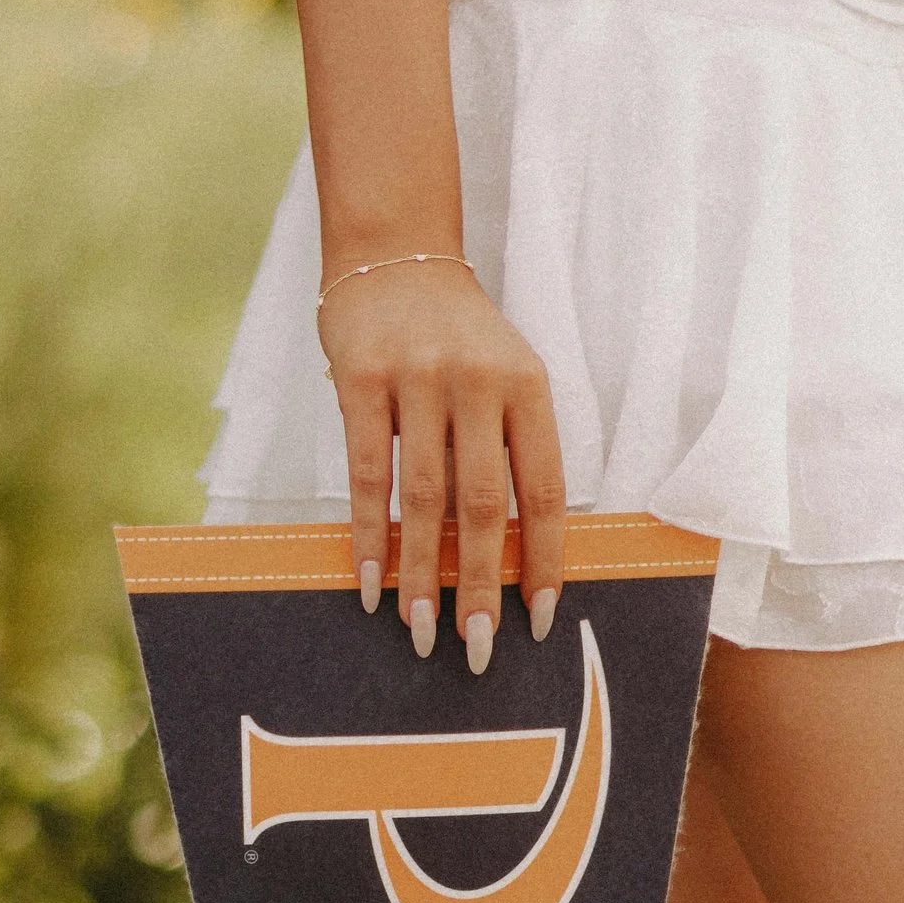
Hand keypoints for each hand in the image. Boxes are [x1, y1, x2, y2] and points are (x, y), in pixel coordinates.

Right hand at [318, 257, 566, 667]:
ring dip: (420, 575)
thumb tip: (511, 556)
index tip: (538, 618)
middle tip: (477, 649)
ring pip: (423, 498)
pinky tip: (369, 583)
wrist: (394, 254)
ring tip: (421, 631)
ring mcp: (417, 379)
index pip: (543, 489)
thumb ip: (511, 449)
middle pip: (483, 505)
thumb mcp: (506, 377)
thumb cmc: (458, 335)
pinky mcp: (360, 379)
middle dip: (480, 586)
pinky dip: (369, 536)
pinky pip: (366, 474)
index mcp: (527, 386)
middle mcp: (477, 382)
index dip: (543, 559)